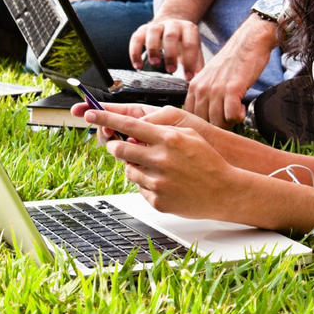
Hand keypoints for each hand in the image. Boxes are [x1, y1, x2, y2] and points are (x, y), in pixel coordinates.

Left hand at [83, 107, 252, 220]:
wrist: (225, 190)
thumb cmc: (207, 160)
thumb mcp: (187, 134)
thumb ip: (159, 130)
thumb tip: (134, 131)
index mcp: (167, 139)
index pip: (127, 124)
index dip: (104, 118)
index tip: (88, 114)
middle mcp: (160, 159)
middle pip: (120, 149)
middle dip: (116, 146)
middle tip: (121, 145)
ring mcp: (158, 182)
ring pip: (128, 170)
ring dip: (135, 166)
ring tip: (156, 168)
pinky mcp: (157, 200)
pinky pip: (139, 188)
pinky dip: (146, 184)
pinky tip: (166, 183)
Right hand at [129, 17, 203, 75]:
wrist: (171, 23)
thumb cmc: (183, 40)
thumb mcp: (194, 48)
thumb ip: (197, 62)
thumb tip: (198, 79)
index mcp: (188, 28)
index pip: (190, 44)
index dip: (190, 61)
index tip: (188, 77)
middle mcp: (172, 24)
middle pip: (170, 36)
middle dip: (170, 54)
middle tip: (171, 70)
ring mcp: (156, 25)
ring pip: (152, 33)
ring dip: (153, 49)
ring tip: (155, 64)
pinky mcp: (142, 29)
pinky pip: (136, 39)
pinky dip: (135, 52)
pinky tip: (138, 66)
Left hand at [184, 15, 278, 127]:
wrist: (248, 42)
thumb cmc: (233, 61)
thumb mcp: (210, 77)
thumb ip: (204, 94)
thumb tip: (205, 116)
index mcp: (194, 86)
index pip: (191, 117)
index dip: (204, 124)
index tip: (216, 122)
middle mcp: (201, 89)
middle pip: (204, 123)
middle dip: (218, 126)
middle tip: (229, 119)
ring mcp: (215, 89)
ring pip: (218, 122)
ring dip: (230, 122)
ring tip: (237, 112)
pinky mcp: (231, 89)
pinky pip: (232, 115)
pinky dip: (239, 116)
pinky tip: (242, 108)